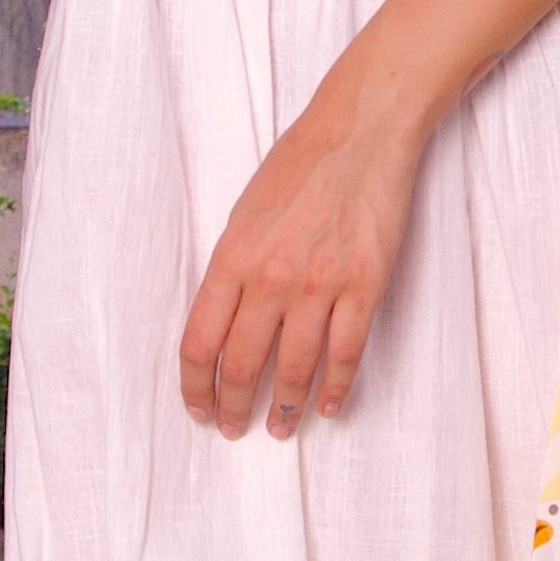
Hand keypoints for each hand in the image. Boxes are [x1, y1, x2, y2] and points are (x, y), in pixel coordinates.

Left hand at [181, 95, 420, 439]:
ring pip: (294, 369)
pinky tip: (327, 405)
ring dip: (284, 408)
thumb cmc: (300, 164)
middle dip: (233, 406)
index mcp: (233, 257)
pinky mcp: (364, 285)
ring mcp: (320, 284)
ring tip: (280, 428)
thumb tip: (224, 323)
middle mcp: (271, 277)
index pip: (200, 343)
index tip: (198, 408)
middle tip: (234, 428)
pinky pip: (346, 352)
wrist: (360, 131)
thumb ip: (232, 269)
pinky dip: (335, 387)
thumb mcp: (245, 213)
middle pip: (241, 364)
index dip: (195, 387)